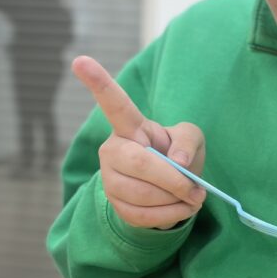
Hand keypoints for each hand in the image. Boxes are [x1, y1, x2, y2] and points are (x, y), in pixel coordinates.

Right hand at [72, 56, 206, 229]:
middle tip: (197, 190)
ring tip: (191, 198)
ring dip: (176, 201)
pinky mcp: (115, 205)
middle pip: (140, 163)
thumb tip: (178, 164)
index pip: (113, 103)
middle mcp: (112, 150)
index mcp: (129, 126)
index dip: (97, 82)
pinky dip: (170, 217)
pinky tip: (181, 209)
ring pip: (143, 194)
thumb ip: (188, 142)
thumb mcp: (192, 138)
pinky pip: (143, 216)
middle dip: (173, 180)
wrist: (171, 189)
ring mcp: (109, 179)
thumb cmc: (178, 154)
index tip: (79, 60)